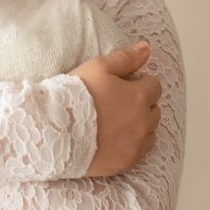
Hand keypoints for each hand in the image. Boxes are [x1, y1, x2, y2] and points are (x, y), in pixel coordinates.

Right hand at [69, 41, 161, 176]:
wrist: (55, 130)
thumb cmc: (76, 96)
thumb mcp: (98, 67)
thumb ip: (125, 57)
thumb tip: (146, 48)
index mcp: (139, 97)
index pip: (154, 85)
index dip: (139, 82)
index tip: (122, 84)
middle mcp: (143, 122)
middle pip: (154, 109)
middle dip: (142, 103)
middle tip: (118, 101)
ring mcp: (136, 145)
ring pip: (150, 132)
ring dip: (140, 124)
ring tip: (117, 121)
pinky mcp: (126, 162)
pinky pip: (139, 152)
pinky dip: (132, 144)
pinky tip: (114, 138)